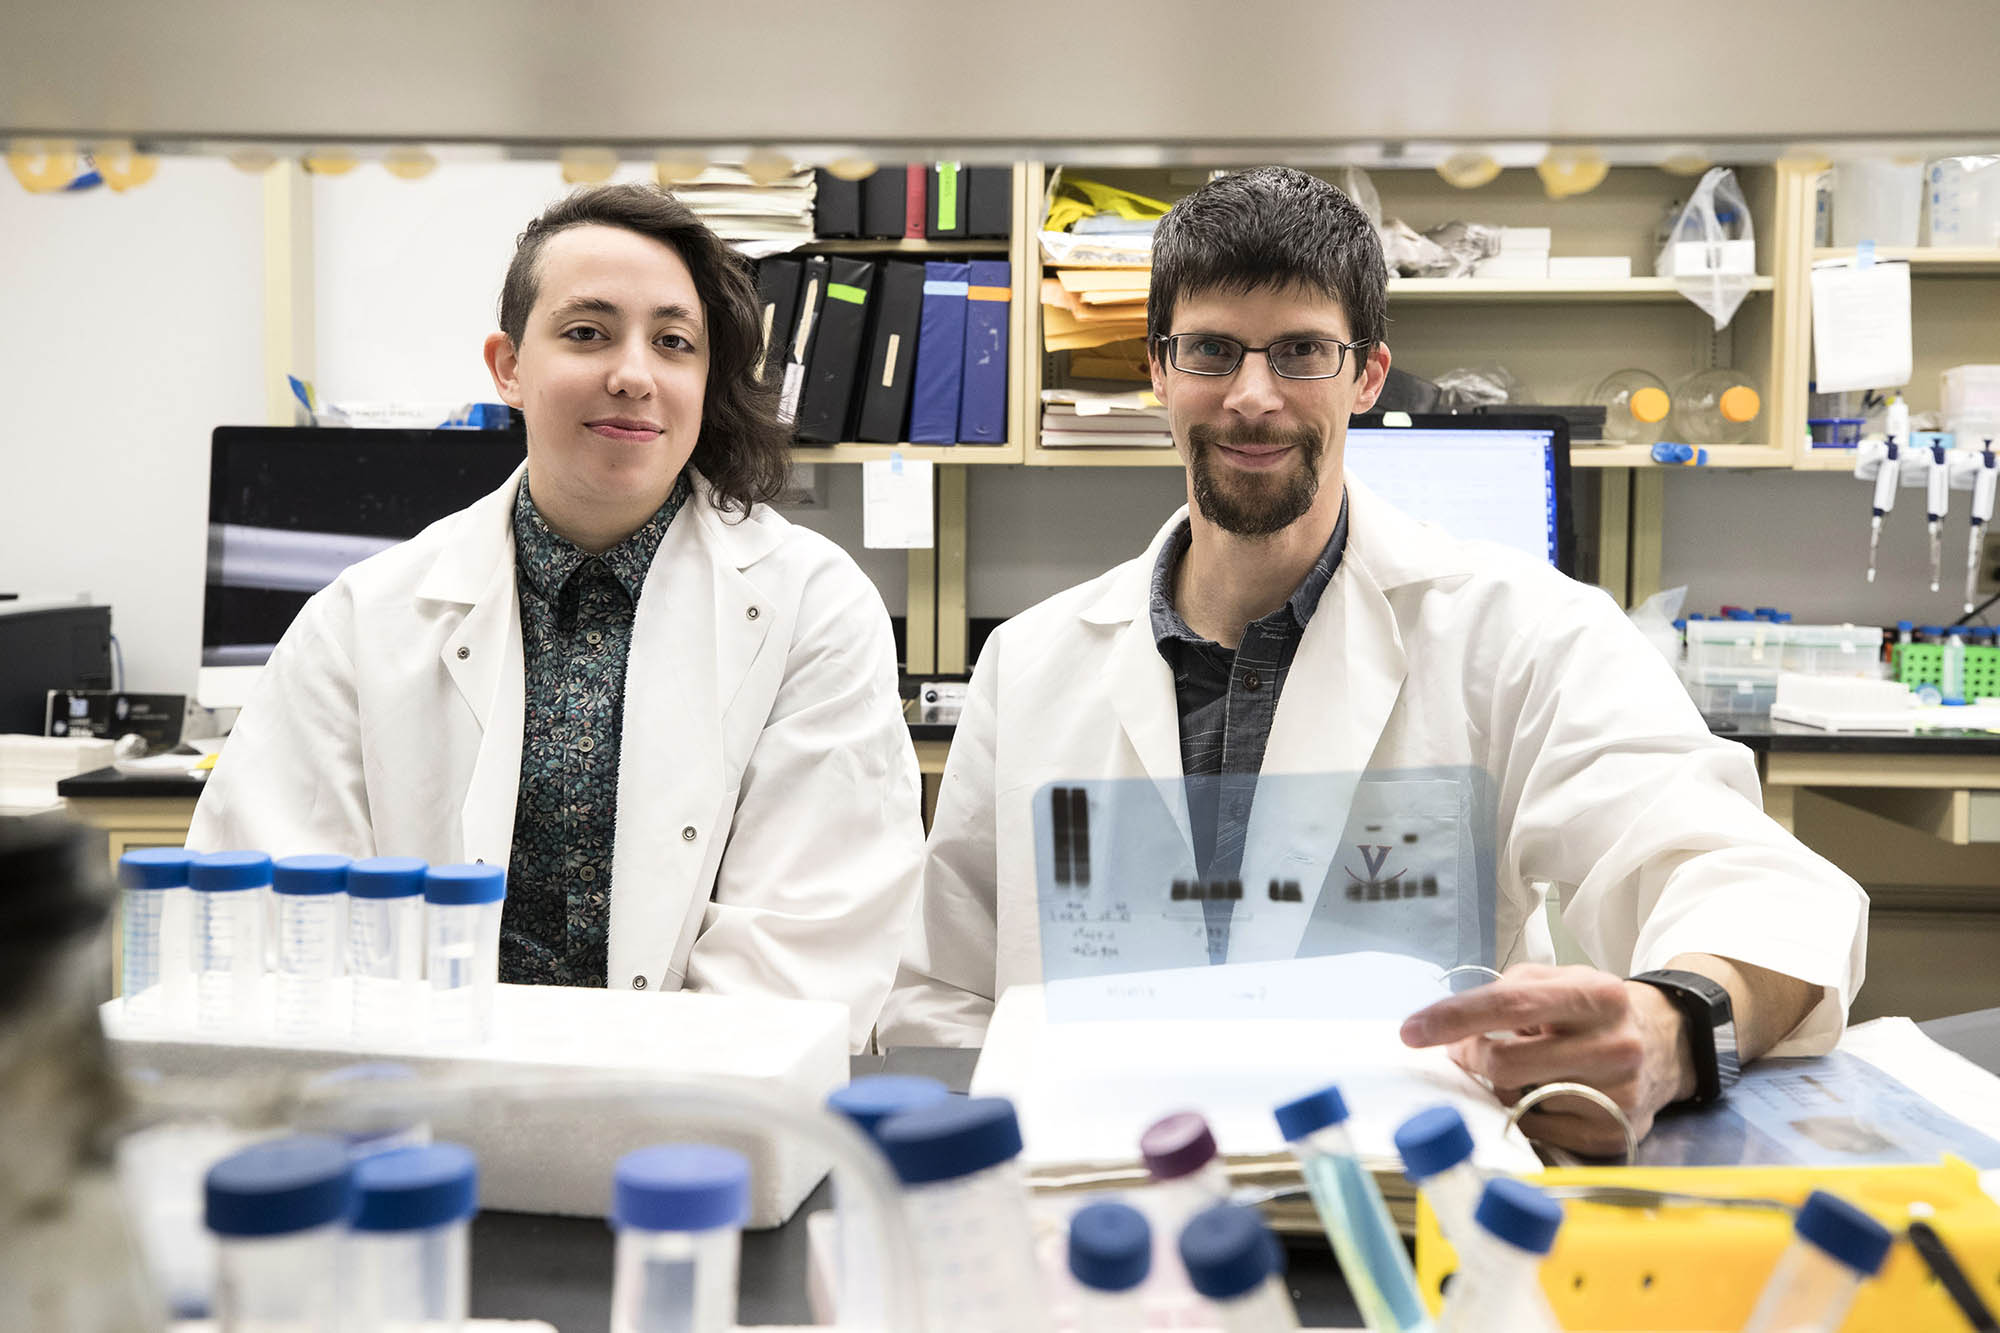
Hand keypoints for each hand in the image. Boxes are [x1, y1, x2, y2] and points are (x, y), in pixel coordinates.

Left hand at [1399, 963, 1695, 1156]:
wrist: (1664, 1044)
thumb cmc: (1592, 1010)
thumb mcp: (1558, 982)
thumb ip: (1507, 994)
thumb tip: (1451, 1030)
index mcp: (1595, 994)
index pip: (1508, 1005)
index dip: (1453, 1018)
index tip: (1411, 1032)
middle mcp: (1614, 1044)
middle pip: (1506, 1062)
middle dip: (1472, 1058)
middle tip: (1468, 1052)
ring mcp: (1618, 1094)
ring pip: (1519, 1100)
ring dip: (1501, 1087)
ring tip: (1523, 1069)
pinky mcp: (1615, 1133)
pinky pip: (1540, 1130)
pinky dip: (1528, 1113)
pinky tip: (1545, 1095)